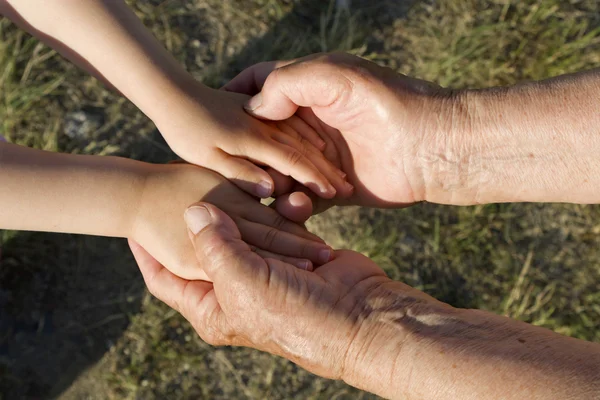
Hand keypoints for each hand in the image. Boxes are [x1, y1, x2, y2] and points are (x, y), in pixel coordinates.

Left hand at [129, 202, 434, 394]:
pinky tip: (292, 199)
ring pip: (243, 230)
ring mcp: (264, 270)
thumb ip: (214, 247)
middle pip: (203, 249)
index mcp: (212, 305)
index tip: (132, 226)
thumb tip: (192, 213)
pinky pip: (277, 226)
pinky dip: (284, 211)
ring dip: (249, 210)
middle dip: (197, 219)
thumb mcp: (244, 283)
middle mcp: (235, 287)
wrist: (361, 317)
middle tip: (175, 187)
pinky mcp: (292, 255)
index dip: (146, 254)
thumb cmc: (297, 313)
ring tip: (240, 186)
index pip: (165, 279)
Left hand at [152, 83, 352, 199]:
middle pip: (304, 149)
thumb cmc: (186, 132)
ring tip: (342, 172)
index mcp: (252, 140)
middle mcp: (264, 127)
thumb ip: (239, 171)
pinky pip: (294, 124)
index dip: (314, 178)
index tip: (334, 193)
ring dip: (325, 154)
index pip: (292, 161)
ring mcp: (264, 118)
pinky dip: (312, 136)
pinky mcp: (261, 112)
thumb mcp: (206, 157)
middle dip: (327, 169)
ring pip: (303, 136)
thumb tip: (269, 189)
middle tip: (348, 187)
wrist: (175, 95)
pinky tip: (323, 145)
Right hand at [224, 52, 462, 210]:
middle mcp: (309, 123)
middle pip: (261, 135)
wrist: (430, 148)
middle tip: (232, 161)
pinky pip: (299, 199)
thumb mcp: (332, 75)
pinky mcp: (330, 189)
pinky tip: (297, 206)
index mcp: (306, 89)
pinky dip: (293, 205)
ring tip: (270, 189)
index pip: (258, 86)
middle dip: (249, 148)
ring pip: (275, 170)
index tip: (214, 109)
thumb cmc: (385, 102)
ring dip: (269, 181)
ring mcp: (318, 157)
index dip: (236, 95)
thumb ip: (286, 83)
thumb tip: (252, 109)